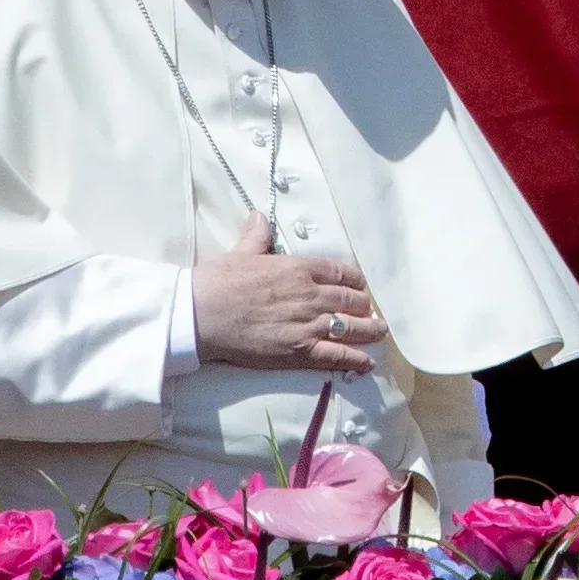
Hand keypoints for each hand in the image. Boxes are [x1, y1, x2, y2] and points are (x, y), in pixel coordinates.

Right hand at [190, 217, 381, 373]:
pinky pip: (336, 355)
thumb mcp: (241, 252)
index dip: (355, 281)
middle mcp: (311, 295)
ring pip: (351, 326)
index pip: (340, 273)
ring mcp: (308, 324)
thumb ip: (257, 237)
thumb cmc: (217, 281)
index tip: (360, 287)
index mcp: (299, 268)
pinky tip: (367, 362)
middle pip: (351, 300)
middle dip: (364, 306)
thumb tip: (259, 217)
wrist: (199, 313)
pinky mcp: (299, 351)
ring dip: (369, 330)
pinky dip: (355, 359)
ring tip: (379, 332)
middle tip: (372, 312)